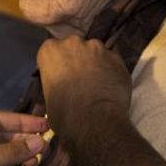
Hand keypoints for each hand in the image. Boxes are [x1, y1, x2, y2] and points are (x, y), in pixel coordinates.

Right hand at [37, 37, 130, 155]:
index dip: (57, 64)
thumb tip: (60, 88)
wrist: (95, 123)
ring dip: (95, 62)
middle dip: (76, 58)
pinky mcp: (117, 58)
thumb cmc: (64, 115)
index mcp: (50, 50)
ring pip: (95, 51)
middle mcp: (73, 43)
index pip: (51, 50)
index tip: (60, 75)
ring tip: (97, 83)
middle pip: (74, 46)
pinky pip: (112, 61)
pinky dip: (111, 70)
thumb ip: (54, 82)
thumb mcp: (48, 97)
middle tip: (79, 78)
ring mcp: (97, 48)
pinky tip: (110, 85)